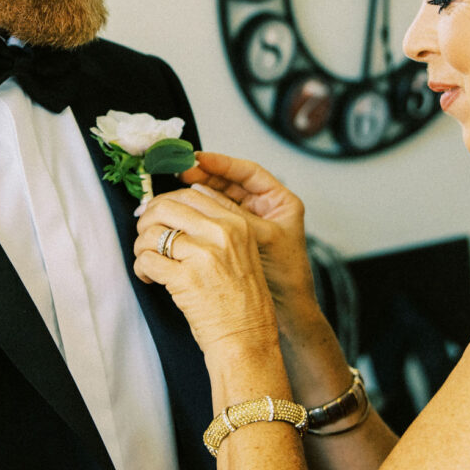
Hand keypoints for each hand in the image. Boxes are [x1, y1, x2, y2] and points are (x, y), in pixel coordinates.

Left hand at [134, 185, 279, 365]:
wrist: (247, 338)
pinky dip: (141, 269)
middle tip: (145, 236)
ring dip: (141, 247)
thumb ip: (216, 226)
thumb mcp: (241, 251)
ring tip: (148, 262)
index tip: (155, 214)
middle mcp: (221, 233)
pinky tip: (150, 278)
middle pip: (166, 207)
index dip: (165, 203)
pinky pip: (147, 260)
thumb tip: (172, 205)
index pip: (190, 194)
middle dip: (147, 220)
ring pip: (152, 233)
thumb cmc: (241, 300)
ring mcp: (203, 255)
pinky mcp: (185, 279)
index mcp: (236, 223)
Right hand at [180, 152, 316, 319]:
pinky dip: (202, 215)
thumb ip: (235, 216)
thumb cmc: (286, 275)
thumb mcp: (263, 238)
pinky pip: (217, 219)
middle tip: (182, 172)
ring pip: (221, 200)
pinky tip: (185, 214)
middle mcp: (266, 208)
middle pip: (232, 183)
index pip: (249, 172)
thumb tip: (202, 193)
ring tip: (179, 191)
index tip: (199, 159)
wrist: (289, 310)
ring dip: (201, 195)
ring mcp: (252, 224)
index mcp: (281, 202)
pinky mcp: (239, 239)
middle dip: (207, 177)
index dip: (223, 163)